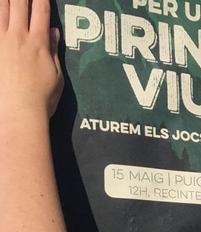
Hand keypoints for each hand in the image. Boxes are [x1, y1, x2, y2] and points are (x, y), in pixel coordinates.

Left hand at [0, 0, 62, 118]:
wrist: (18, 112)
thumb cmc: (41, 99)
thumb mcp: (56, 76)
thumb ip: (53, 51)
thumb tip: (54, 32)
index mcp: (39, 43)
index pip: (41, 12)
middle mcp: (18, 37)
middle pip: (18, 5)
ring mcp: (1, 42)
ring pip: (0, 11)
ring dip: (5, 1)